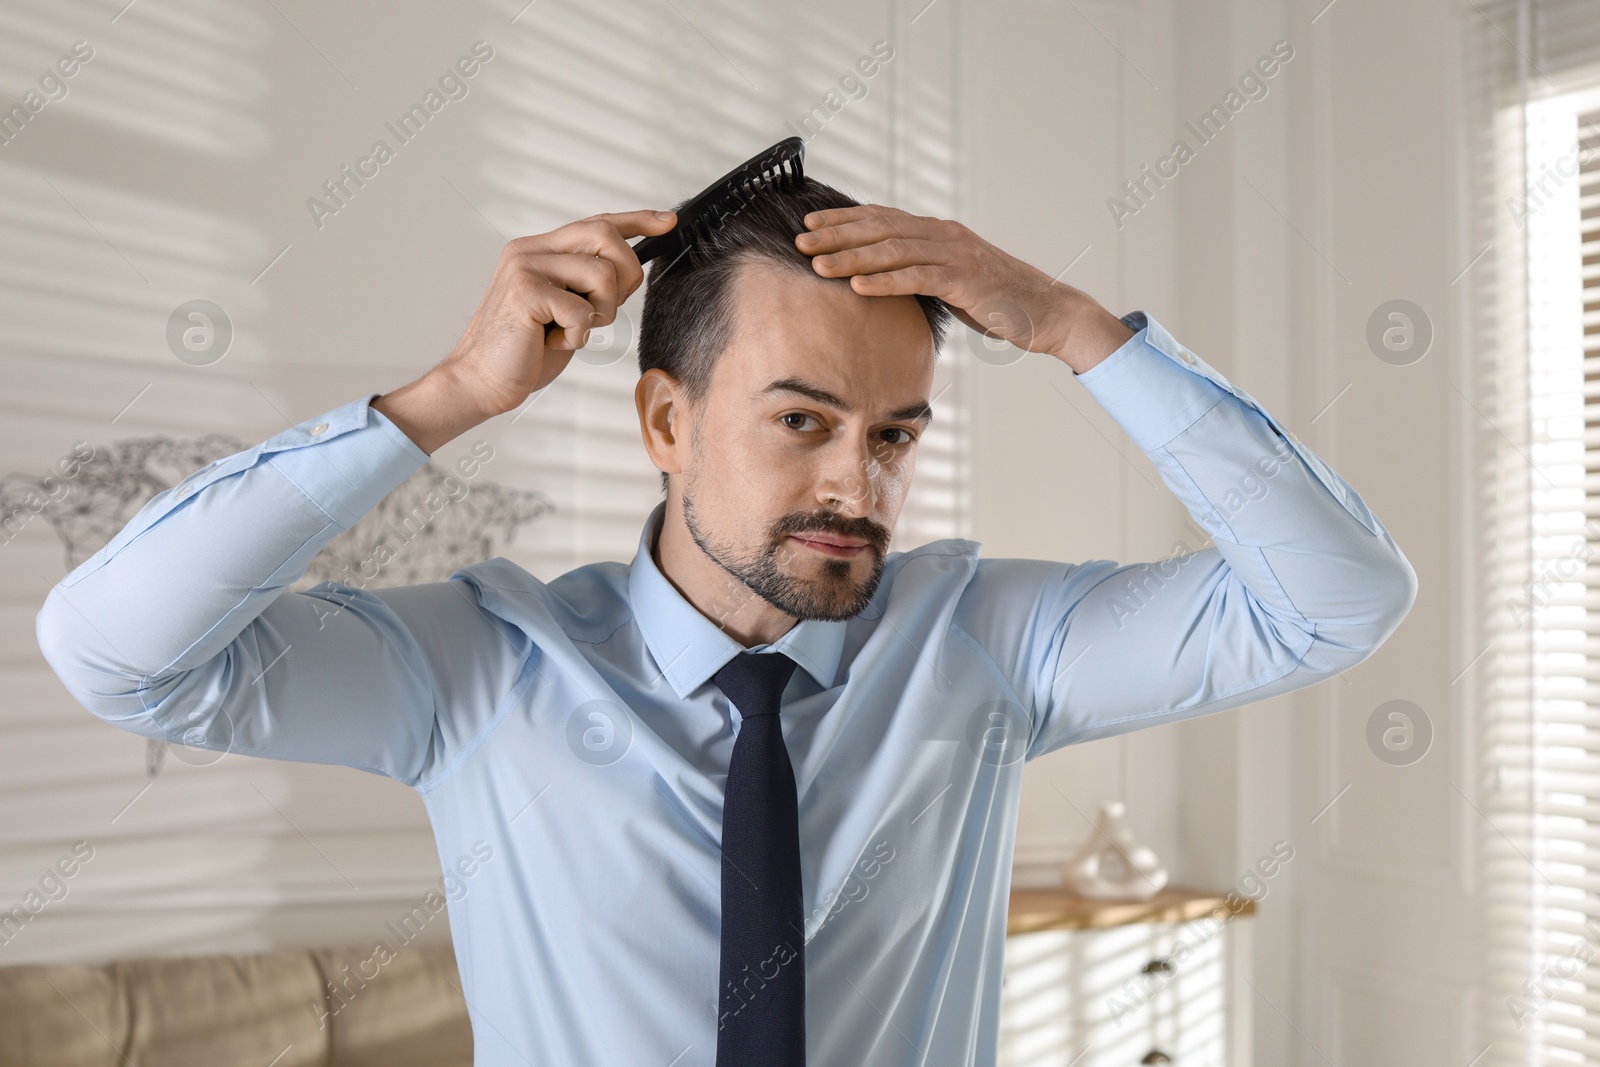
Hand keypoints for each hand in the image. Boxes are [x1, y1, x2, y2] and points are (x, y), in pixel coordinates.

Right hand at [442, 208, 677, 416]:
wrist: (480, 381)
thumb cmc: (522, 351)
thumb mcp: (564, 310)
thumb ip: (586, 285)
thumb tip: (627, 271)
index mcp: (539, 251)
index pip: (595, 223)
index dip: (636, 221)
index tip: (666, 222)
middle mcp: (531, 251)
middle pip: (606, 236)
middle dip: (626, 275)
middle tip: (604, 310)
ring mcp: (526, 267)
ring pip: (602, 275)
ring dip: (600, 314)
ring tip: (571, 331)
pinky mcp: (525, 291)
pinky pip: (582, 310)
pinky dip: (578, 336)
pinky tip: (556, 342)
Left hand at [795, 205, 1132, 372]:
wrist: (1047, 311)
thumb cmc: (998, 301)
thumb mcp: (953, 281)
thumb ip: (922, 272)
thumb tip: (886, 279)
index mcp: (938, 232)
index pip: (882, 218)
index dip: (844, 219)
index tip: (810, 224)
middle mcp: (944, 235)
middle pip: (880, 228)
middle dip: (837, 234)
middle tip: (800, 240)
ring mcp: (955, 254)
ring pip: (893, 250)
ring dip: (852, 257)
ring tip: (818, 264)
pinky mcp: (965, 280)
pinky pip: (917, 277)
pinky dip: (885, 280)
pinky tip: (857, 285)